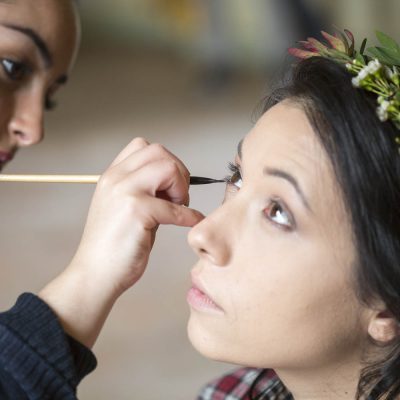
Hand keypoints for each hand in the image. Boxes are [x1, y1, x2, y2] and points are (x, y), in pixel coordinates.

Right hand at [39, 138, 203, 346]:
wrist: (95, 274)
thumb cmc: (112, 245)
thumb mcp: (121, 206)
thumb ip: (142, 189)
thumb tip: (172, 183)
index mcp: (112, 176)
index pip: (143, 146)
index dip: (164, 162)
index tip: (169, 185)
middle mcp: (116, 178)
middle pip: (159, 152)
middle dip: (178, 172)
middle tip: (178, 197)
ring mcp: (125, 193)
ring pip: (168, 168)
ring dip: (181, 187)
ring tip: (179, 206)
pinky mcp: (137, 212)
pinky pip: (176, 207)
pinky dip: (190, 216)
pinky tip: (192, 222)